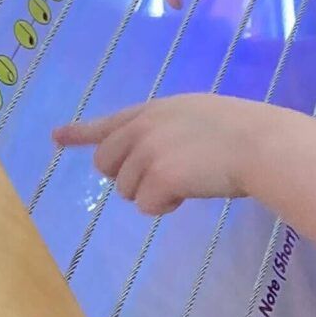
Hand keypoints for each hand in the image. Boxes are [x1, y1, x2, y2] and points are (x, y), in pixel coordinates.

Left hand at [54, 95, 281, 215]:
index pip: (108, 122)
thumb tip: (151, 159)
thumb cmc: (241, 132)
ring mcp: (147, 151)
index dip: (79, 132)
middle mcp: (143, 126)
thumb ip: (166, 131)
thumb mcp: (196, 117)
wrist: (260, 144)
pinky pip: (147, 206)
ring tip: (190, 178)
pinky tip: (190, 191)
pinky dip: (166, 206)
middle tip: (162, 178)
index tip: (55, 136)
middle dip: (128, 176)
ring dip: (154, 192)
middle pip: (107, 163)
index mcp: (154, 110)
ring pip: (127, 190)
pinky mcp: (156, 177)